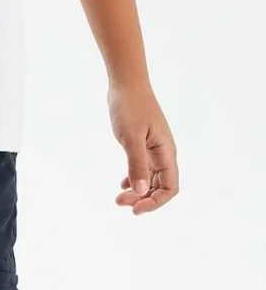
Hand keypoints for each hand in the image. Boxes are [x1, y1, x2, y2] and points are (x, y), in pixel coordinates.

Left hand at [107, 78, 178, 214]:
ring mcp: (153, 147)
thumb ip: (136, 164)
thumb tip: (140, 192)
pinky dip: (135, 178)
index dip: (156, 202)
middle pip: (159, 186)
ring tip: (119, 197)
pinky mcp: (143, 142)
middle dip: (143, 198)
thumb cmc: (130, 106)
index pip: (169, 187)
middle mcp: (163, 152)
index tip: (136, 208)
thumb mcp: (131, 137)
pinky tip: (123, 184)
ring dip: (138, 190)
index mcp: (165, 152)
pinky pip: (144, 167)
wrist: (126, 81)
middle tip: (120, 202)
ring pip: (150, 178)